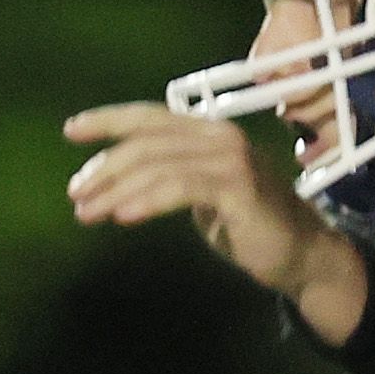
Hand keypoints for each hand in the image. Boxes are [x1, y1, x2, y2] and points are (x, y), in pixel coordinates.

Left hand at [64, 104, 366, 335]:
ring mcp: (231, 158)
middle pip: (147, 141)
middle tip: (76, 194)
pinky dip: (147, 200)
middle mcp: (219, 136)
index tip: (71, 131)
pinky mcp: (238, 186)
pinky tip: (124, 216)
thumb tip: (121, 184)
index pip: (150, 117)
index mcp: (208, 132)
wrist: (302, 256)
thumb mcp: (203, 195)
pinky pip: (180, 187)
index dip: (108, 120)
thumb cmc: (250, 228)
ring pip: (158, 164)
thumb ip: (172, 179)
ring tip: (88, 212)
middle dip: (105, 167)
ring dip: (116, 189)